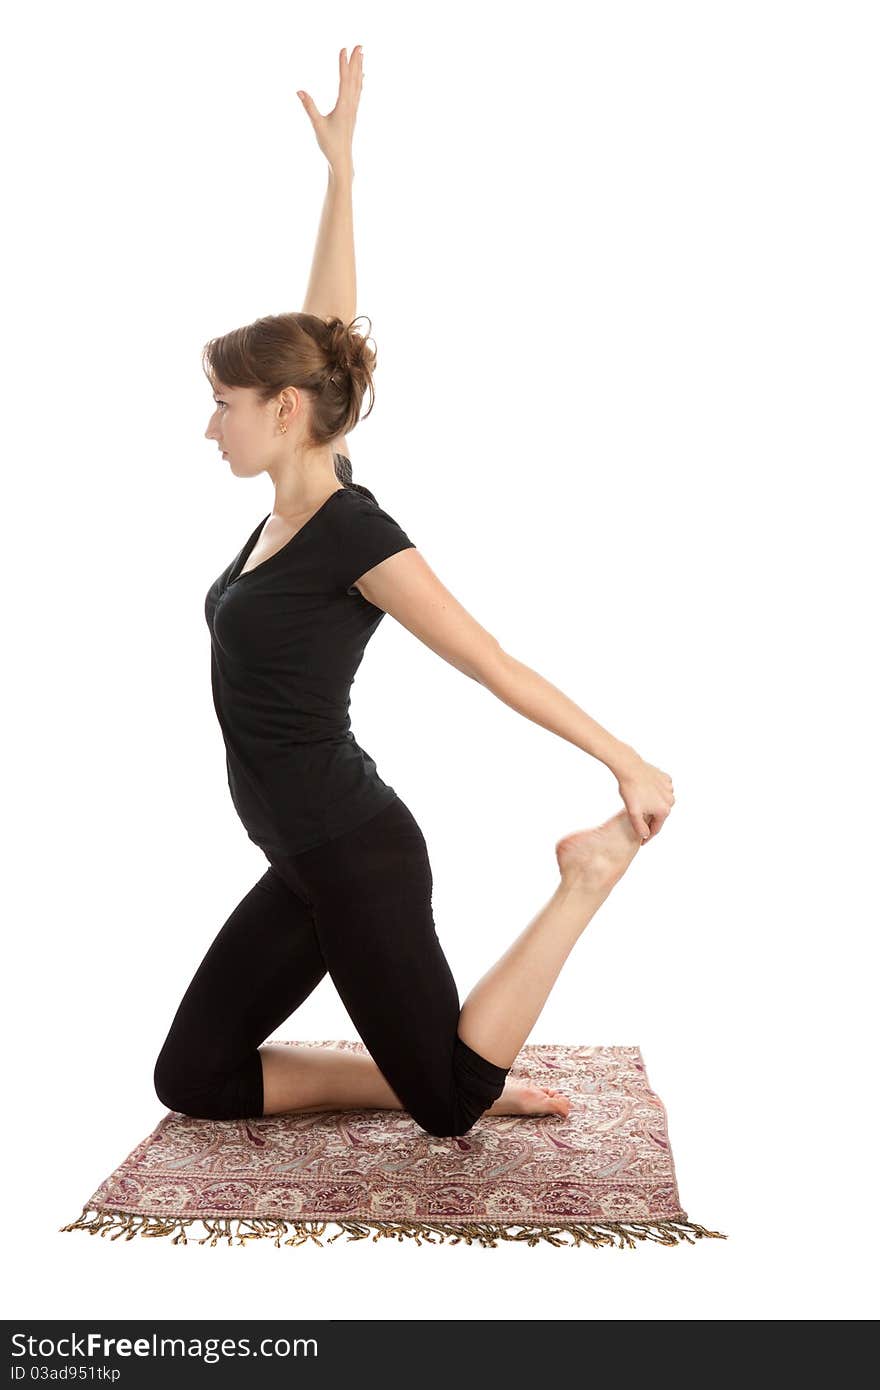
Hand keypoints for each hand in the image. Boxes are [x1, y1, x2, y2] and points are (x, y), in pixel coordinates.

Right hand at [296, 45, 363, 172]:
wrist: (341, 159)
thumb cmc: (329, 144)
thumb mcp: (317, 125)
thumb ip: (309, 107)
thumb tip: (299, 91)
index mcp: (343, 107)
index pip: (344, 80)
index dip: (343, 64)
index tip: (344, 49)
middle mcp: (351, 106)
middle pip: (354, 79)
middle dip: (356, 61)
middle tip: (359, 45)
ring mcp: (353, 109)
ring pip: (358, 85)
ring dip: (359, 69)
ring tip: (361, 55)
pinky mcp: (352, 113)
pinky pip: (358, 93)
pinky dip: (359, 81)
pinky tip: (361, 76)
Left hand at [613, 748, 674, 842]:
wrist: (629, 768)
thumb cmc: (630, 790)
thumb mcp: (633, 813)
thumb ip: (639, 827)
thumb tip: (645, 835)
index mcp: (664, 810)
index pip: (656, 828)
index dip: (647, 837)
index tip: (641, 842)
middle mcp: (670, 800)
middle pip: (660, 815)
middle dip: (650, 819)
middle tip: (640, 821)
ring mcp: (669, 788)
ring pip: (661, 802)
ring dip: (653, 805)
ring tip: (642, 805)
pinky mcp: (666, 778)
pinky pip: (662, 789)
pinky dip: (656, 792)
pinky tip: (647, 792)